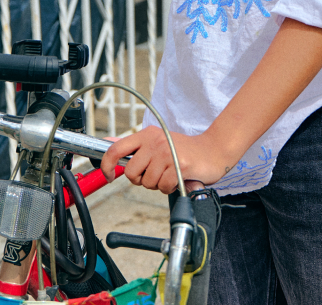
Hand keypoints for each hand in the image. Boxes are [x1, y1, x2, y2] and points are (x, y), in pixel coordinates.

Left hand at [100, 126, 234, 194]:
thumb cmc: (185, 150)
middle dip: (141, 179)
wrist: (214, 150)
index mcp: (147, 134)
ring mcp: (167, 153)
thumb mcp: (157, 141)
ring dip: (158, 184)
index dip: (106, 165)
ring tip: (169, 174)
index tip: (109, 176)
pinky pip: (163, 187)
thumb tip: (107, 143)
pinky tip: (177, 179)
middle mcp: (155, 141)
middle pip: (131, 172)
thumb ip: (135, 146)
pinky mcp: (179, 166)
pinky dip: (170, 188)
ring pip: (147, 182)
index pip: (116, 149)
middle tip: (155, 174)